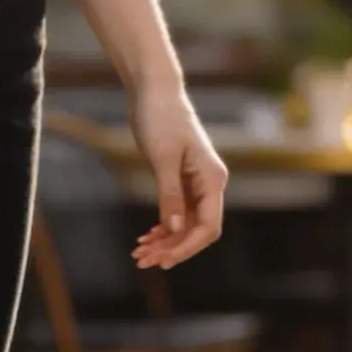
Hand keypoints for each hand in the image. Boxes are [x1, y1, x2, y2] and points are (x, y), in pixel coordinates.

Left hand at [128, 80, 226, 269]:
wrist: (155, 91)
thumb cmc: (161, 119)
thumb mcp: (162, 158)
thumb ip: (169, 194)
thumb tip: (172, 228)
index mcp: (212, 179)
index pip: (208, 227)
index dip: (187, 247)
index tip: (163, 260)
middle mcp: (210, 184)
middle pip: (197, 229)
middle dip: (172, 247)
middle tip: (142, 260)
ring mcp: (197, 183)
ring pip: (185, 223)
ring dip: (165, 240)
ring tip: (139, 252)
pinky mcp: (182, 179)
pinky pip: (177, 211)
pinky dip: (163, 225)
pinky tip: (146, 236)